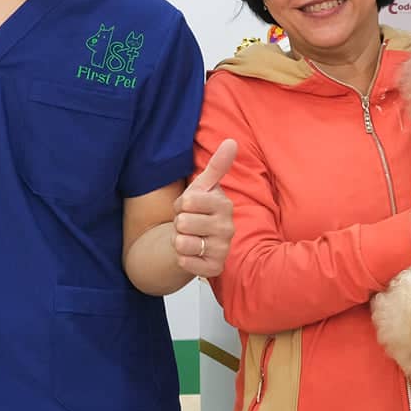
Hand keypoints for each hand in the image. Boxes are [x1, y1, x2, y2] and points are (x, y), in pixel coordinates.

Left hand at [173, 140, 237, 278]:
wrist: (195, 240)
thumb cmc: (199, 211)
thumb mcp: (203, 187)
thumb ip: (217, 165)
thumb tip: (232, 142)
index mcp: (224, 205)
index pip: (187, 201)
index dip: (181, 204)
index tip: (189, 206)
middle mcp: (228, 228)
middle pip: (182, 223)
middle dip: (179, 223)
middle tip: (189, 224)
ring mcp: (222, 250)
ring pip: (182, 243)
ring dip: (179, 241)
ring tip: (189, 238)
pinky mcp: (214, 268)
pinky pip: (185, 262)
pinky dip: (182, 258)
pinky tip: (191, 254)